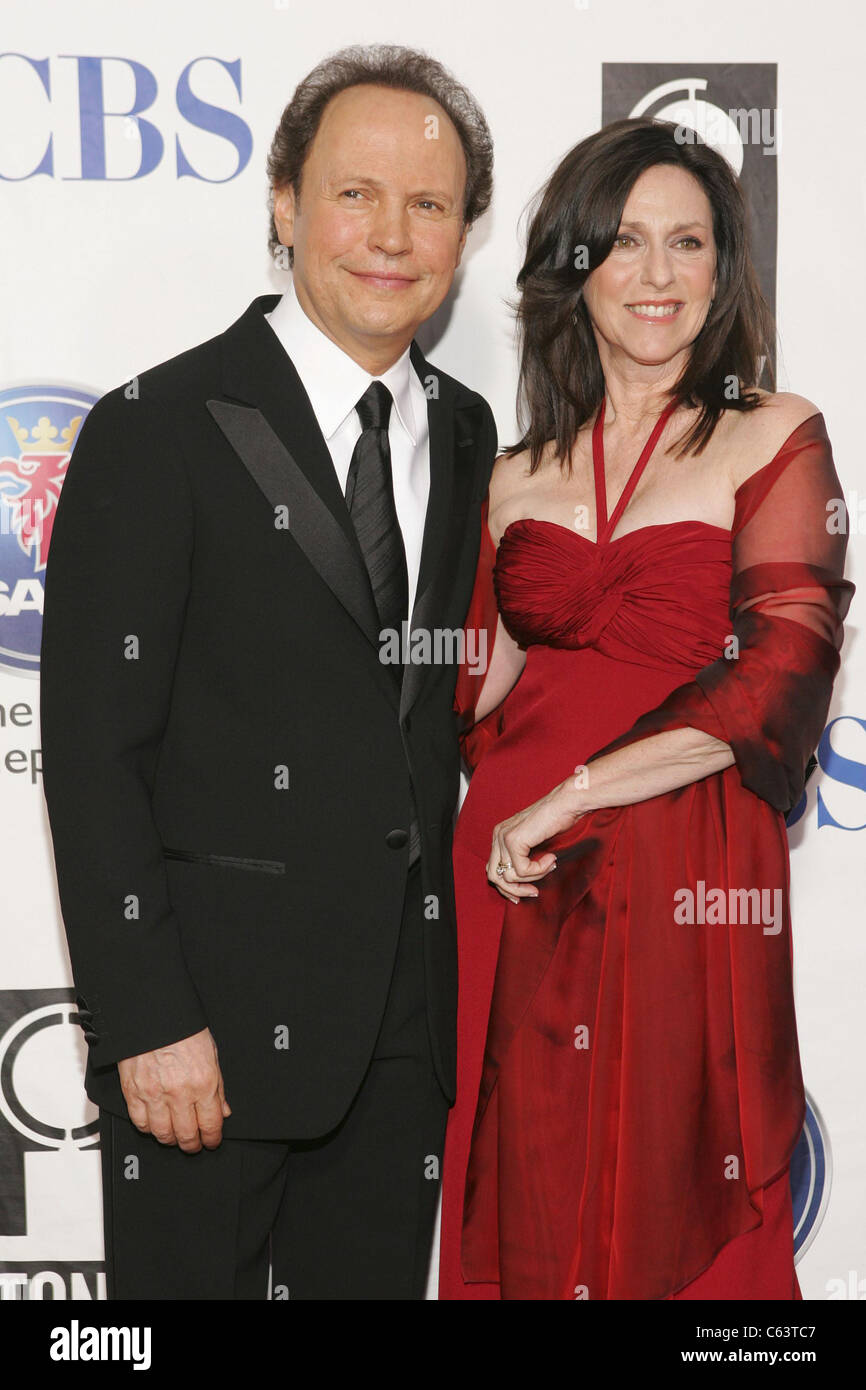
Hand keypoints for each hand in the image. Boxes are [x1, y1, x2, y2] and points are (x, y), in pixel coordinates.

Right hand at [117, 1027, 230, 1151]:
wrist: (152, 1013)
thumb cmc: (182, 1028)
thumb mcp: (211, 1053)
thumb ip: (218, 1086)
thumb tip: (223, 1109)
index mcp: (203, 1082)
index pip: (211, 1124)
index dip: (212, 1139)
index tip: (212, 1141)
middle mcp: (179, 1092)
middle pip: (186, 1135)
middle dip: (192, 1144)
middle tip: (194, 1144)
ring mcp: (154, 1094)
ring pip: (162, 1134)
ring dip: (170, 1139)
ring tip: (175, 1136)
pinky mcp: (133, 1092)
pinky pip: (140, 1122)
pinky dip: (148, 1128)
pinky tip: (155, 1124)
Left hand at [488, 779, 584, 901]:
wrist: (566, 804)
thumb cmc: (556, 820)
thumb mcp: (533, 842)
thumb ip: (522, 857)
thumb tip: (517, 884)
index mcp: (500, 835)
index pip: (492, 869)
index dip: (506, 887)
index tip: (523, 894)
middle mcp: (498, 835)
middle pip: (495, 876)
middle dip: (514, 890)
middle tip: (533, 892)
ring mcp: (504, 837)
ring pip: (509, 877)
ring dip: (532, 879)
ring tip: (549, 867)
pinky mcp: (514, 840)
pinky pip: (522, 870)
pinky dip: (538, 870)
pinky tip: (551, 859)